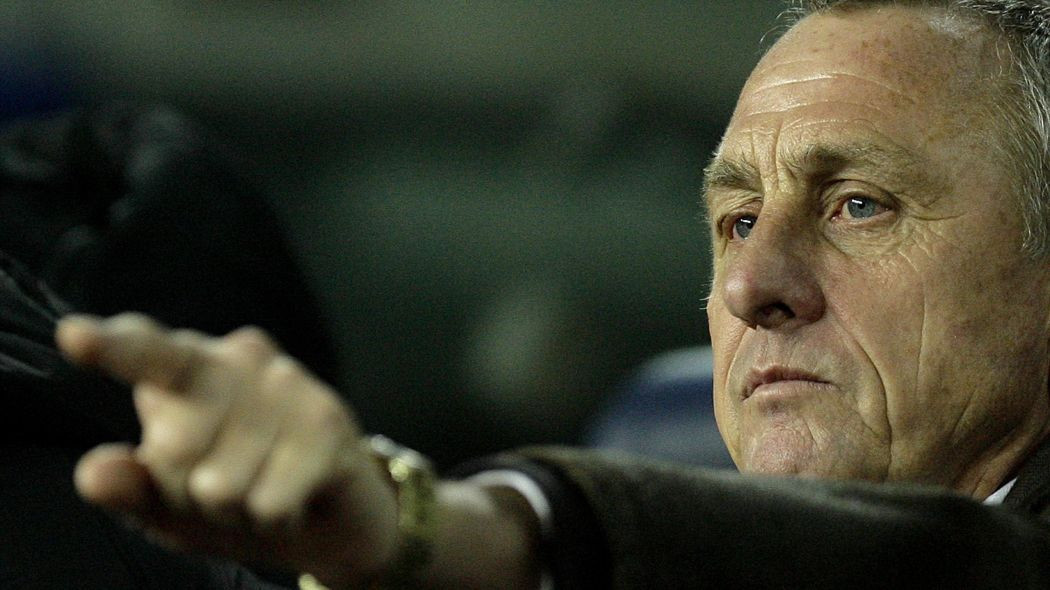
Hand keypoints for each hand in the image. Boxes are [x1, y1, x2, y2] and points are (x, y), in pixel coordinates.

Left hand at [57, 313, 398, 586]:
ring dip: (238, 511)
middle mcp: (240, 358)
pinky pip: (268, 501)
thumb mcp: (170, 503)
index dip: (113, 346)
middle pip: (175, 450)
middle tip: (226, 490)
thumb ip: (130, 486)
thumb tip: (94, 471)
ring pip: (221, 485)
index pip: (146, 352)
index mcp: (189, 366)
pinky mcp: (327, 420)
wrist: (332, 516)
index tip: (74, 336)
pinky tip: (292, 501)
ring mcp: (288, 384)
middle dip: (190, 493)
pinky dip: (273, 520)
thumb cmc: (239, 495)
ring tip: (264, 490)